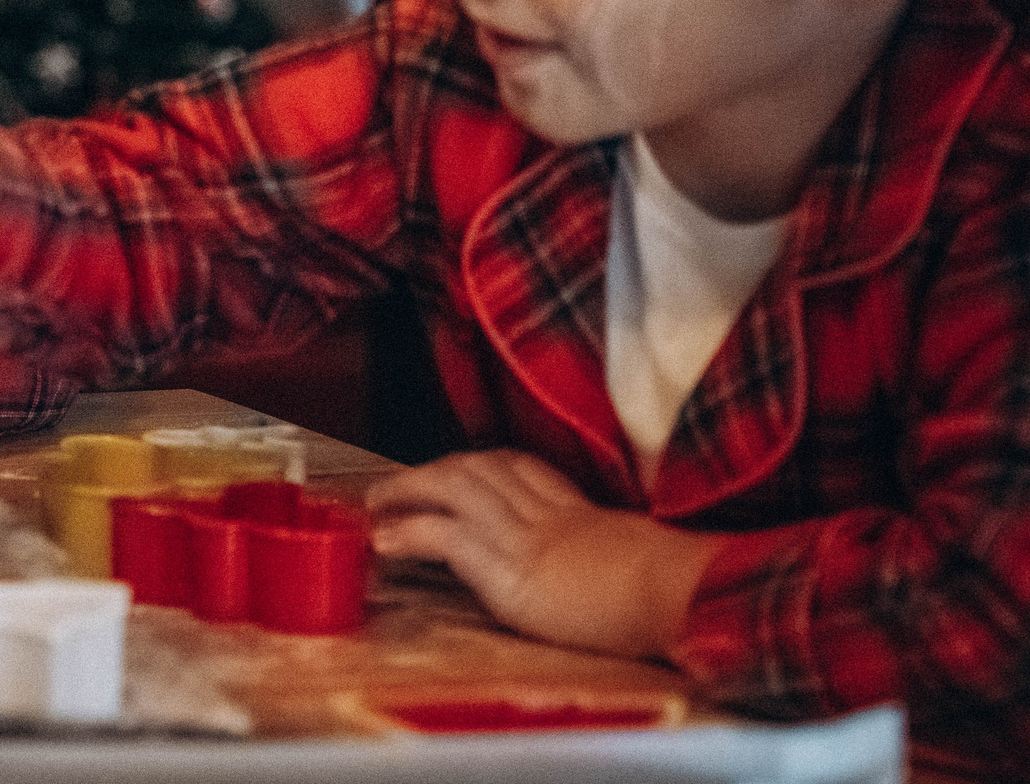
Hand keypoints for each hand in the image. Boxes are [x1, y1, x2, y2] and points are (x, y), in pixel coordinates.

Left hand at [367, 450, 722, 659]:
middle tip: (400, 482)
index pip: (522, 470)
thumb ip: (616, 560)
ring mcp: (524, 535)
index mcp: (582, 512)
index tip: (464, 467)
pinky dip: (410, 530)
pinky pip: (445, 534)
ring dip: (408, 491)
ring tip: (378, 503)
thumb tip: (623, 581)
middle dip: (433, 471)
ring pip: (453, 489)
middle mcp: (547, 514)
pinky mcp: (507, 564)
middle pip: (478, 469)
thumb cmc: (679, 589)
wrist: (681, 594)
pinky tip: (387, 539)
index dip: (485, 466)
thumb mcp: (647, 564)